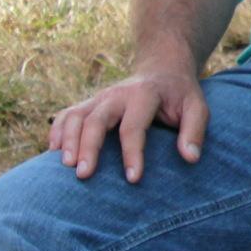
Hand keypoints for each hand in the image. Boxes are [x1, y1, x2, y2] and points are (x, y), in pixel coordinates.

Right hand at [49, 60, 209, 183]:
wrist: (162, 70)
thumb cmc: (180, 96)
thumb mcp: (197, 107)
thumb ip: (194, 131)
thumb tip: (191, 158)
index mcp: (144, 95)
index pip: (133, 126)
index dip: (133, 153)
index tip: (133, 179)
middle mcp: (116, 95)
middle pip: (96, 120)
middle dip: (89, 147)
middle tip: (84, 175)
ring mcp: (99, 98)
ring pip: (75, 116)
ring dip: (67, 140)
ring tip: (65, 167)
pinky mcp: (89, 104)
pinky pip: (66, 116)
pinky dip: (57, 132)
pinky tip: (53, 154)